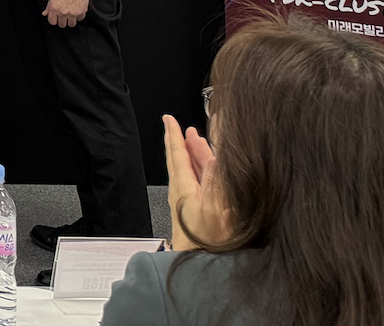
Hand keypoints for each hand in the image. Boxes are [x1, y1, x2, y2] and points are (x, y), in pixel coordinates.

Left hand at [44, 0, 89, 27]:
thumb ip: (48, 6)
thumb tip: (45, 13)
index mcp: (54, 9)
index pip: (52, 22)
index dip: (53, 20)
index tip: (55, 17)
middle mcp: (63, 13)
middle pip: (62, 25)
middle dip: (62, 21)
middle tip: (63, 16)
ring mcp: (73, 13)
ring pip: (72, 24)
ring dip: (71, 20)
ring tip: (70, 15)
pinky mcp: (82, 11)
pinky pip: (80, 19)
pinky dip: (79, 16)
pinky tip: (77, 11)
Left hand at [163, 114, 224, 249]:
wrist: (197, 264)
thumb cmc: (203, 242)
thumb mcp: (213, 209)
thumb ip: (215, 183)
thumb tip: (215, 159)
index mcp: (183, 186)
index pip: (176, 153)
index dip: (173, 134)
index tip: (168, 118)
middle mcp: (184, 191)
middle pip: (181, 160)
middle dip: (182, 142)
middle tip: (182, 127)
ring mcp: (190, 200)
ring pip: (190, 170)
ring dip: (193, 154)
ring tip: (195, 140)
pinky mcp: (198, 209)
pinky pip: (199, 181)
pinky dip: (202, 170)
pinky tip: (208, 168)